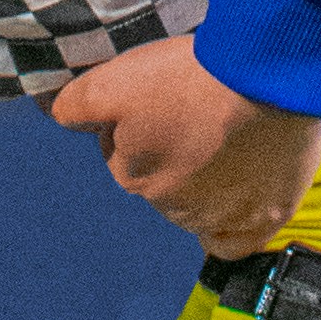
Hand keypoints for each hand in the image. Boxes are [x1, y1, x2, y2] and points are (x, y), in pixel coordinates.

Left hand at [48, 38, 320, 254]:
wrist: (265, 77)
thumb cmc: (190, 76)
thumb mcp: (116, 80)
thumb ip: (78, 105)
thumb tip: (55, 118)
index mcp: (133, 176)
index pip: (122, 155)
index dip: (137, 123)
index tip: (161, 98)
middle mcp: (170, 207)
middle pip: (161, 181)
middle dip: (170, 153)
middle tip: (195, 112)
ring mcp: (219, 218)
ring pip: (198, 207)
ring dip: (203, 180)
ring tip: (227, 137)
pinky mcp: (263, 219)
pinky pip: (234, 243)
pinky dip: (229, 231)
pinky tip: (235, 207)